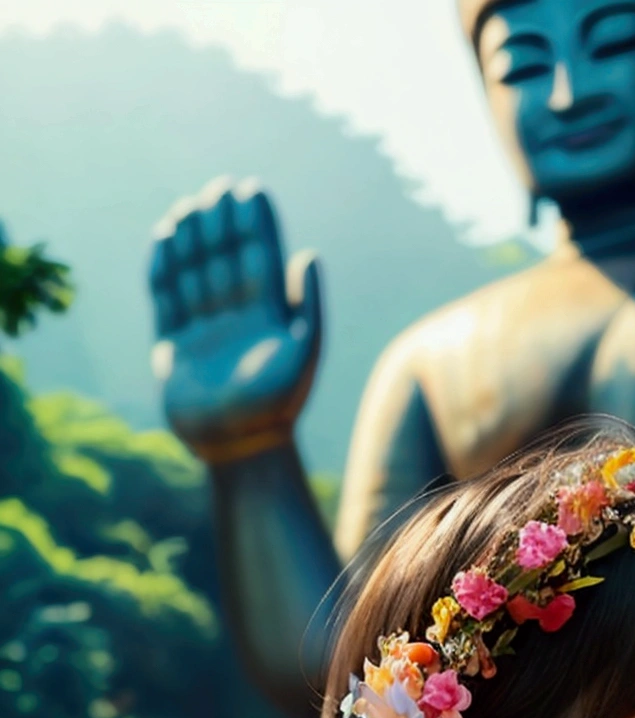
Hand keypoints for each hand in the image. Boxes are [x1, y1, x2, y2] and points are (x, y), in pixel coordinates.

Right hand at [150, 178, 321, 459]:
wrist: (238, 448)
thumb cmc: (276, 405)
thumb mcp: (302, 354)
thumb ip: (309, 306)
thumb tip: (309, 254)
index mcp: (269, 317)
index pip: (260, 258)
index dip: (255, 225)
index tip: (249, 190)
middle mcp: (236, 319)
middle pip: (226, 259)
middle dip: (222, 224)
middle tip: (218, 189)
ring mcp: (204, 329)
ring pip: (196, 273)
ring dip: (192, 240)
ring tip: (189, 207)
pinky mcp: (175, 344)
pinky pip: (167, 297)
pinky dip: (164, 268)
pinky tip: (163, 237)